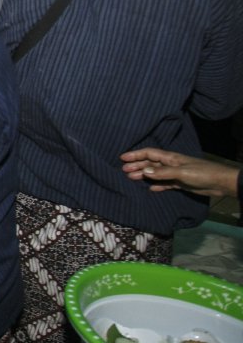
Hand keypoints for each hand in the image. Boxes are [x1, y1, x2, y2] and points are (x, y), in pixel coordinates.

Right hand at [121, 148, 238, 197]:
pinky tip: (150, 189)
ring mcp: (175, 174)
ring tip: (132, 178)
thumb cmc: (201, 174)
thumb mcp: (181, 172)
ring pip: (156, 174)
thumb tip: (144, 171)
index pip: (149, 154)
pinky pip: (164, 183)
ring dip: (144, 175)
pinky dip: (156, 185)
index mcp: (170, 158)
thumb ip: (162, 172)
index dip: (136, 154)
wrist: (220, 183)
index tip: (123, 158)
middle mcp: (171, 164)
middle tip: (124, 170)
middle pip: (150, 163)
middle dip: (137, 165)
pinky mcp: (180, 183)